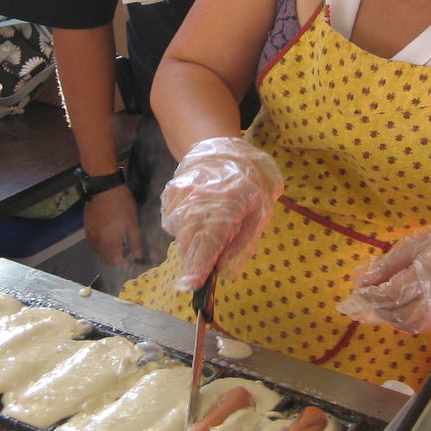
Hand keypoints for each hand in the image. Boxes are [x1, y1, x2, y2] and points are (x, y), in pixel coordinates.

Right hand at [82, 185, 142, 266]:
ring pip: (98, 251)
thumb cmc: (122, 204)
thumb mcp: (133, 223)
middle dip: (115, 260)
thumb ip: (135, 242)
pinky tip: (108, 236)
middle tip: (125, 253)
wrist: (103, 187)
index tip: (130, 261)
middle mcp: (97, 241)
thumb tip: (138, 256)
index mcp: (110, 240)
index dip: (123, 263)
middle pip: (105, 258)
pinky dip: (101, 245)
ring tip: (118, 244)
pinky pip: (93, 242)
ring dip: (108, 253)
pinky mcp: (86, 227)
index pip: (115, 260)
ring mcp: (90, 234)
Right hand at [161, 137, 283, 291]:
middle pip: (188, 241)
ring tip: (207, 235)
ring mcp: (182, 195)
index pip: (209, 239)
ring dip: (189, 245)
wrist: (220, 146)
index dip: (200, 264)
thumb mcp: (260, 210)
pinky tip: (197, 221)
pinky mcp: (171, 194)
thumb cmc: (248, 179)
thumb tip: (222, 268)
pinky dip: (182, 230)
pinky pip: (172, 223)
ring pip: (178, 234)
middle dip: (194, 262)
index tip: (193, 284)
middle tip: (201, 274)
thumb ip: (242, 241)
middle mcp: (199, 199)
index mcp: (227, 203)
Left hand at [337, 203, 430, 334]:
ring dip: (383, 318)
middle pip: (394, 314)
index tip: (353, 293)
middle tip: (349, 309)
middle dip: (370, 311)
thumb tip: (363, 280)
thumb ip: (390, 263)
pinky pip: (420, 325)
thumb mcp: (418, 243)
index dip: (368, 296)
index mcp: (425, 281)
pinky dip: (401, 320)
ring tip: (363, 313)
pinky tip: (389, 314)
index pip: (388, 295)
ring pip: (406, 324)